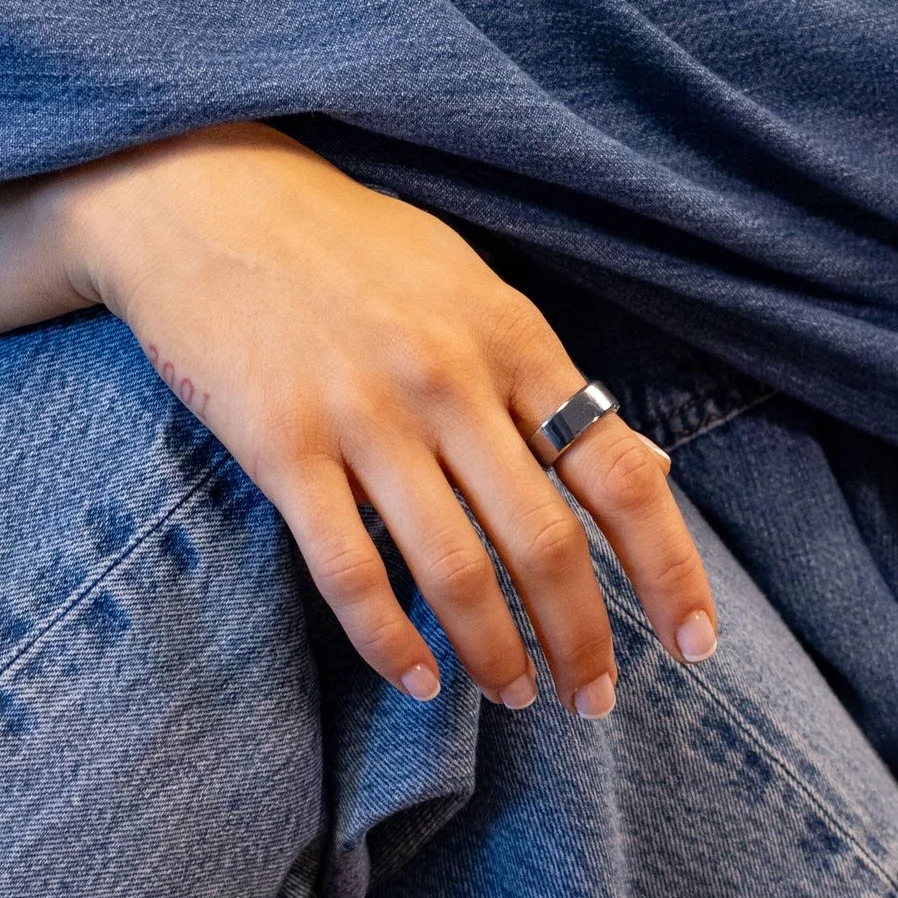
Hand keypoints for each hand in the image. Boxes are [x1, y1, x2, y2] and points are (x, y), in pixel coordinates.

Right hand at [0, 128, 717, 714]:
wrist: (203, 195)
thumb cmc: (348, 248)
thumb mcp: (472, 287)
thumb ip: (550, 380)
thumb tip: (645, 462)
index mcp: (514, 340)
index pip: (621, 475)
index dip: (668, 570)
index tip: (694, 643)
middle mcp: (451, 381)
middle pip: (547, 542)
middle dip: (582, 640)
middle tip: (595, 702)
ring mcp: (365, 415)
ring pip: (455, 569)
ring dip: (495, 653)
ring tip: (516, 698)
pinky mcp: (281, 444)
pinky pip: (347, 569)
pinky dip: (388, 639)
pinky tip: (414, 680)